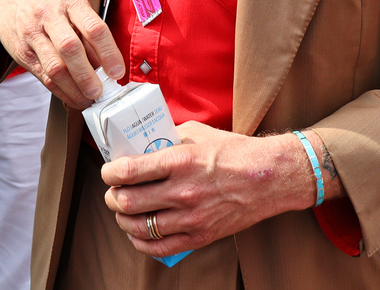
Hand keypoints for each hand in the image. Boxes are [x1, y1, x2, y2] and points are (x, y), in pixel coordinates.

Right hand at [0, 0, 123, 107]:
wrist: (12, 3)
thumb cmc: (52, 9)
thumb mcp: (73, 10)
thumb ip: (90, 36)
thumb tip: (108, 69)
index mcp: (70, 2)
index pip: (93, 28)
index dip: (108, 53)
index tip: (117, 72)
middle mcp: (49, 15)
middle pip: (70, 48)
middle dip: (87, 75)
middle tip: (99, 92)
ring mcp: (32, 34)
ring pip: (54, 67)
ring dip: (74, 88)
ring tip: (88, 99)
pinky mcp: (22, 53)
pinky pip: (44, 77)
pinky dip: (61, 92)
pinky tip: (73, 98)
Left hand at [101, 122, 338, 256]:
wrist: (270, 177)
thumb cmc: (234, 151)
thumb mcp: (196, 133)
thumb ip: (168, 138)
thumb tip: (143, 144)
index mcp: (178, 161)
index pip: (128, 171)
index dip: (109, 173)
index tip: (109, 172)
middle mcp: (182, 191)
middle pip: (127, 202)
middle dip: (112, 198)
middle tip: (113, 193)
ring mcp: (191, 217)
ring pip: (139, 227)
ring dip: (123, 220)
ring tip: (124, 212)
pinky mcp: (201, 235)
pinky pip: (161, 247)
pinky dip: (142, 243)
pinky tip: (139, 235)